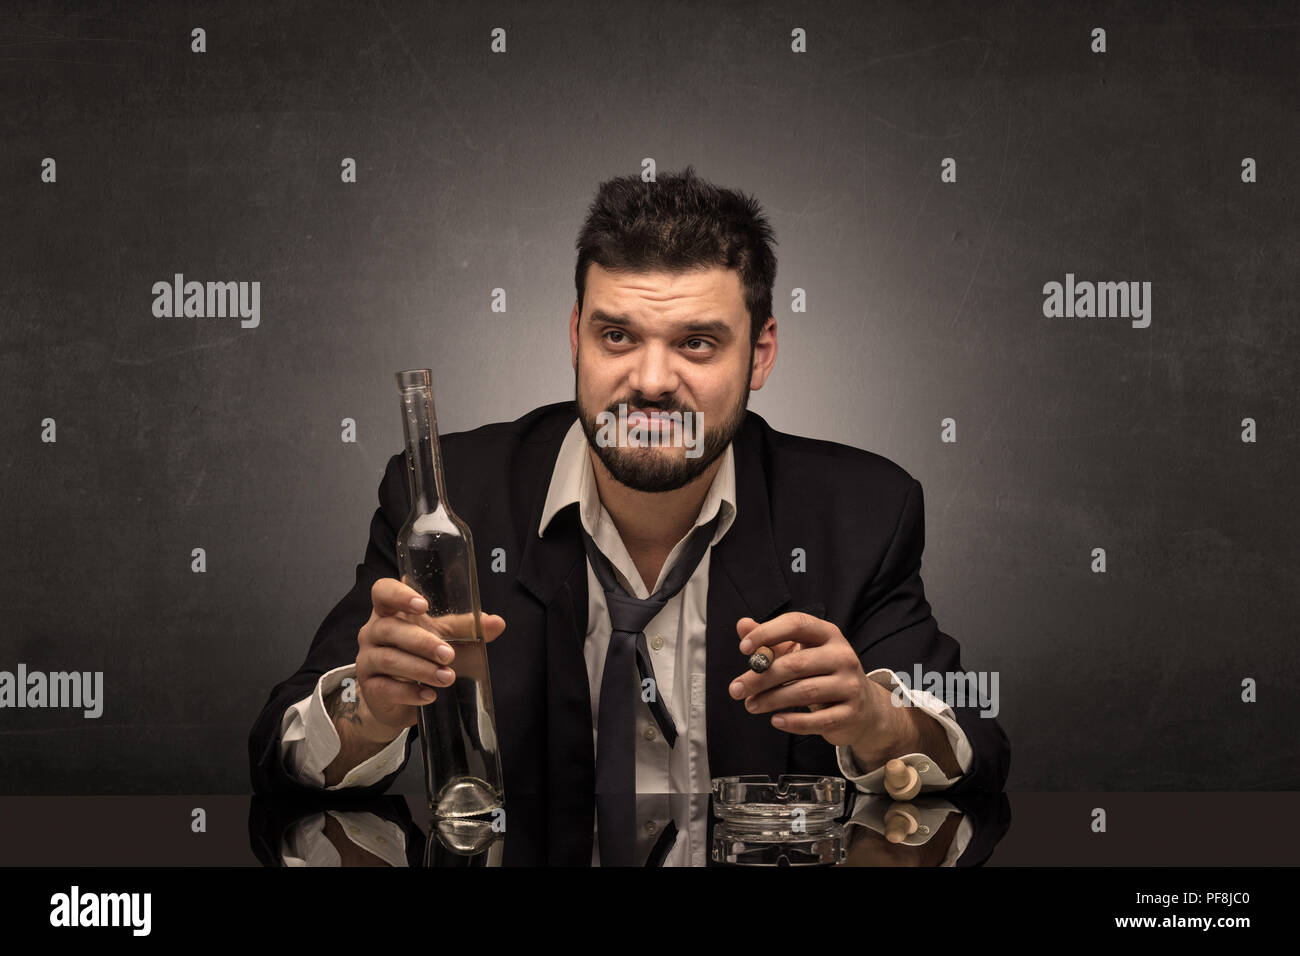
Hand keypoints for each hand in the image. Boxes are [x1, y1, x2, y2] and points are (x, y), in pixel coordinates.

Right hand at [352, 577, 506, 739]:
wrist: (398, 697)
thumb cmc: (421, 655)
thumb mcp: (444, 636)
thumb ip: (467, 627)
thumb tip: (497, 623)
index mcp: (390, 611)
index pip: (382, 591)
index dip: (398, 595)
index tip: (423, 606)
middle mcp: (373, 631)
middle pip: (390, 628)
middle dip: (422, 642)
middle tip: (448, 654)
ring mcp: (367, 659)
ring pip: (388, 659)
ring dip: (420, 669)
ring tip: (447, 677)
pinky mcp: (369, 687)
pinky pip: (386, 688)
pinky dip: (410, 693)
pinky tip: (429, 696)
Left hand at [729, 612, 892, 749]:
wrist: (864, 708)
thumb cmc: (823, 674)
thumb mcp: (801, 653)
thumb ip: (771, 641)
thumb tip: (742, 625)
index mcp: (828, 635)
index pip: (797, 624)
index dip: (768, 633)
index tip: (743, 649)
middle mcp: (843, 656)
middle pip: (796, 663)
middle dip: (761, 677)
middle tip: (736, 689)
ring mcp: (850, 685)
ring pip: (804, 692)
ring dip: (771, 700)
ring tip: (750, 705)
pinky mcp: (851, 713)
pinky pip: (818, 719)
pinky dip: (793, 722)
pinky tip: (775, 720)